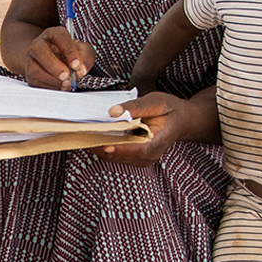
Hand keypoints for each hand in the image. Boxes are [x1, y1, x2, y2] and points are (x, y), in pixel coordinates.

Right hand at [21, 26, 95, 90]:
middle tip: (67, 76)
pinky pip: (35, 82)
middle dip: (54, 65)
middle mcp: (38, 44)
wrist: (57, 63)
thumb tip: (80, 70)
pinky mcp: (29, 75)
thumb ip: (86, 58)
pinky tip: (60, 87)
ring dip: (51, 79)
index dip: (68, 50)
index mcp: (53, 34)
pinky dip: (49, 87)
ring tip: (66, 83)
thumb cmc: (71, 56)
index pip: (59, 36)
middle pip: (39, 50)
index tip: (76, 64)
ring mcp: (31, 60)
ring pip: (34, 69)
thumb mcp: (83, 52)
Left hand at [92, 91, 215, 166]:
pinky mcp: (134, 157)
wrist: (182, 120)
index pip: (138, 150)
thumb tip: (114, 111)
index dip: (120, 148)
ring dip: (98, 146)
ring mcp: (141, 159)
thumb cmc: (170, 109)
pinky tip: (91, 135)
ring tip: (80, 134)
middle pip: (120, 156)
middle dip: (99, 145)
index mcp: (157, 142)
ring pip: (114, 157)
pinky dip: (103, 146)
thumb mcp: (157, 101)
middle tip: (80, 134)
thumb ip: (136, 106)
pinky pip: (115, 155)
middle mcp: (149, 156)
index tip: (103, 145)